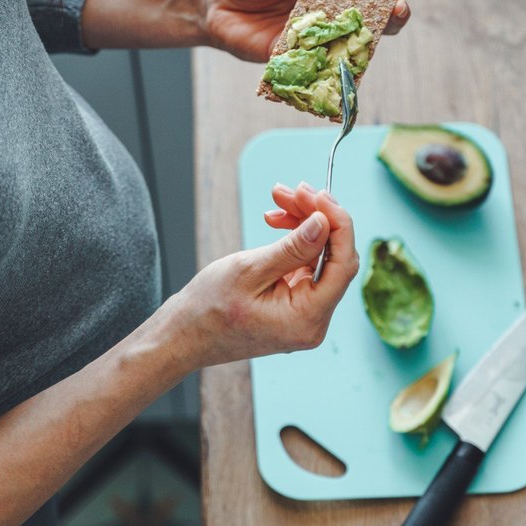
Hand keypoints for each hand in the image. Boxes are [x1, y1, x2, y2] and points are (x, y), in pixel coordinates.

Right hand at [161, 183, 358, 367]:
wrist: (183, 335)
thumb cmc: (208, 310)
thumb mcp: (249, 271)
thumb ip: (293, 247)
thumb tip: (325, 222)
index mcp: (307, 318)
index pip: (343, 264)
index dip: (337, 224)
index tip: (318, 195)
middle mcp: (314, 320)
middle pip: (333, 257)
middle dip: (317, 218)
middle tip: (292, 191)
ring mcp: (305, 313)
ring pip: (320, 257)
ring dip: (303, 223)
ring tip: (278, 200)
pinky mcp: (295, 303)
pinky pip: (305, 265)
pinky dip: (295, 240)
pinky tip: (277, 221)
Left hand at [201, 0, 422, 61]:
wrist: (213, 7)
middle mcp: (330, 10)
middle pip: (372, 16)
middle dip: (393, 13)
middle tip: (399, 10)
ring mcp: (319, 37)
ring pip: (354, 44)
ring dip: (369, 44)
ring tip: (376, 38)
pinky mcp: (301, 61)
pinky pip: (323, 68)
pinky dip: (336, 70)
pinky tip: (345, 68)